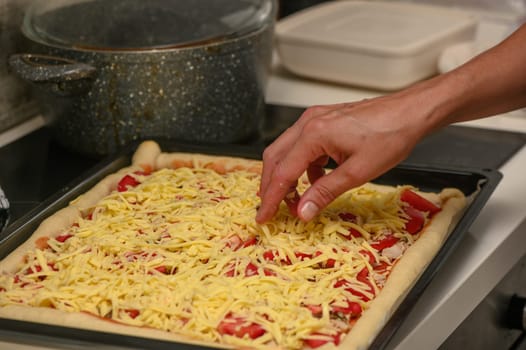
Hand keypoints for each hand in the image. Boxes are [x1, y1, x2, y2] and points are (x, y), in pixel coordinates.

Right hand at [255, 93, 430, 222]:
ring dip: (286, 176)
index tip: (263, 216)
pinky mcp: (323, 121)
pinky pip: (302, 146)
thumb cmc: (390, 135)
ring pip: (286, 151)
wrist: (410, 112)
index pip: (283, 172)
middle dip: (270, 186)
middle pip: (275, 158)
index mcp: (314, 134)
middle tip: (271, 209)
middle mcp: (308, 123)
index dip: (271, 198)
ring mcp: (314, 119)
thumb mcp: (358, 172)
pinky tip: (315, 181)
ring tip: (294, 199)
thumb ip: (325, 192)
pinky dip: (302, 166)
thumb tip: (303, 211)